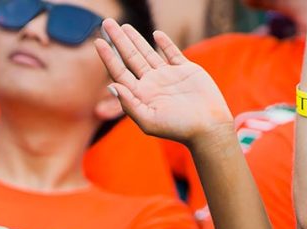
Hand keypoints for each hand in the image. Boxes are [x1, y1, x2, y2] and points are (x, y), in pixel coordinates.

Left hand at [95, 20, 232, 146]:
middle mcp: (152, 84)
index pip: (120, 72)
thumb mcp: (149, 121)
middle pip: (130, 57)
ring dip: (136, 39)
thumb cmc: (178, 128)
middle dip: (118, 40)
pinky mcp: (186, 71)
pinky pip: (172, 53)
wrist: (208, 127)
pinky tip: (156, 34)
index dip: (108, 57)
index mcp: (141, 96)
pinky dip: (165, 43)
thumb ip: (129, 105)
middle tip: (107, 22)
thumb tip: (111, 87)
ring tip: (123, 26)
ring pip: (148, 52)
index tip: (98, 41)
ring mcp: (168, 76)